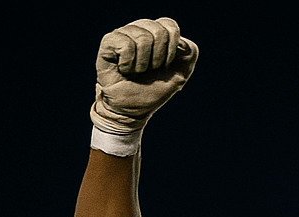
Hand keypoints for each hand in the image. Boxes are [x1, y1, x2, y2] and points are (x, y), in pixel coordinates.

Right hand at [93, 17, 198, 134]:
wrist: (131, 109)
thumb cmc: (153, 90)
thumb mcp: (180, 74)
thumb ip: (190, 53)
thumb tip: (182, 41)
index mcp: (157, 33)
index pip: (169, 25)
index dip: (171, 48)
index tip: (165, 65)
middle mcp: (140, 29)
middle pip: (159, 31)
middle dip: (159, 58)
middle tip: (149, 70)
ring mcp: (124, 33)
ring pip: (143, 38)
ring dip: (143, 64)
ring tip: (136, 72)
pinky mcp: (109, 41)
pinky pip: (126, 44)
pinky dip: (128, 63)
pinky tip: (124, 69)